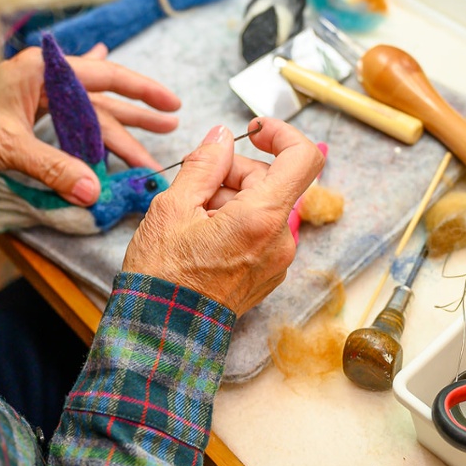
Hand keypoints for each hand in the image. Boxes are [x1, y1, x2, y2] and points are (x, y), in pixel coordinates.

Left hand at [0, 43, 180, 204]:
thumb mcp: (8, 147)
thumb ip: (53, 168)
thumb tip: (94, 192)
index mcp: (42, 72)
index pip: (105, 76)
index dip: (141, 92)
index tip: (171, 104)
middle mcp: (44, 76)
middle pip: (102, 97)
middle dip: (137, 115)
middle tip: (172, 126)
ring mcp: (36, 90)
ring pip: (89, 109)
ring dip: (119, 125)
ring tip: (154, 135)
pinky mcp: (28, 106)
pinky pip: (70, 111)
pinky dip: (91, 111)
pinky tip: (110, 94)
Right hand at [122, 118, 323, 315]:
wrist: (162, 334)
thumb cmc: (163, 275)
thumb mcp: (172, 206)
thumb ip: (204, 163)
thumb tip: (222, 137)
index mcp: (262, 218)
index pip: (303, 158)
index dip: (282, 133)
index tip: (254, 131)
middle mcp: (280, 239)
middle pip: (271, 180)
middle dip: (233, 174)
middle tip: (192, 188)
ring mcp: (278, 260)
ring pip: (263, 205)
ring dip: (230, 200)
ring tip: (191, 221)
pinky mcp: (268, 273)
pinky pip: (260, 231)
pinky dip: (236, 223)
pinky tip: (202, 239)